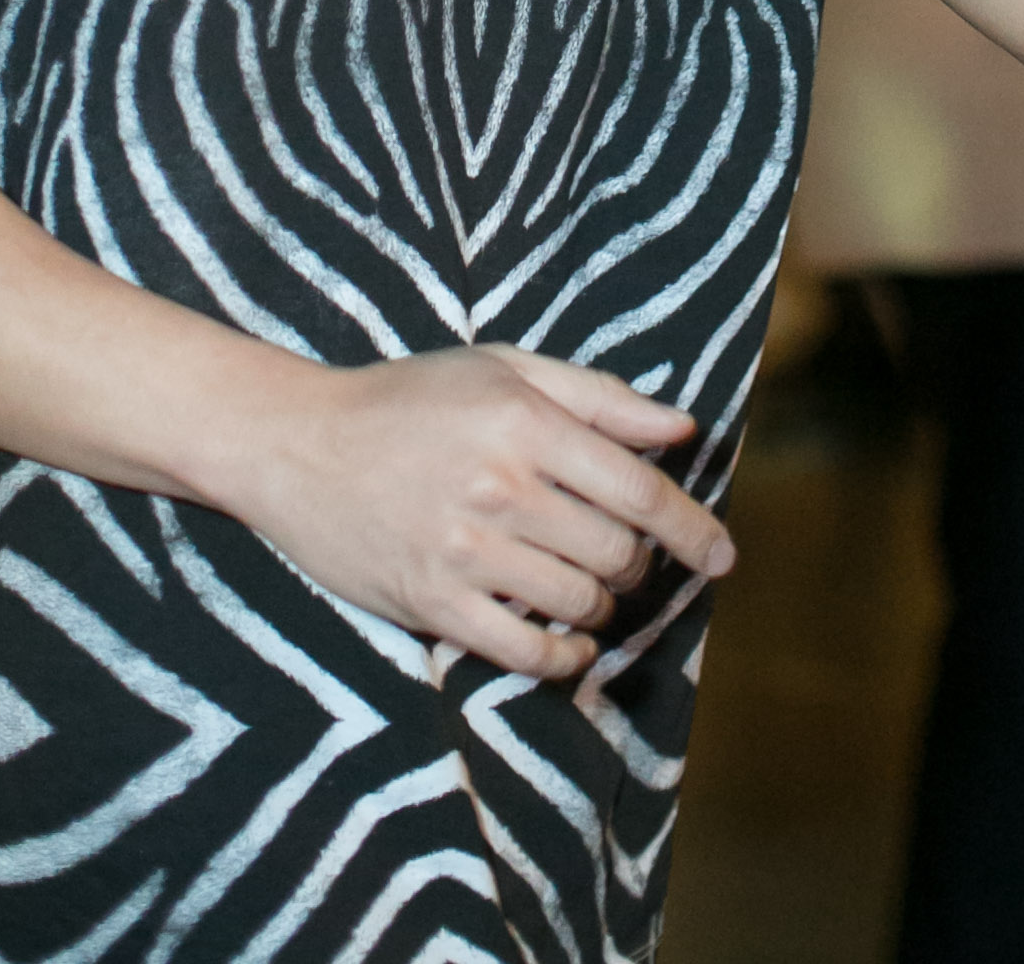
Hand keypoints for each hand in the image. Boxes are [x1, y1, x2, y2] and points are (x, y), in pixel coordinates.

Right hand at [229, 344, 733, 679]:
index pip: (640, 490)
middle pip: (619, 552)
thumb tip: (681, 427)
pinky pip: (527, 653)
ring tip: (583, 583)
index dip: (695, 528)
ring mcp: (464, 550)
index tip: (724, 556)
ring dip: (600, 604)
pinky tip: (567, 640)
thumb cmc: (411, 399)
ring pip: (581, 602)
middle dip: (637, 561)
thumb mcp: (503, 368)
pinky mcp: (433, 603)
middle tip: (620, 552)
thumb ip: (598, 396)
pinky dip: (564, 656)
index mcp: (525, 421)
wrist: (299, 444)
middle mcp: (500, 486)